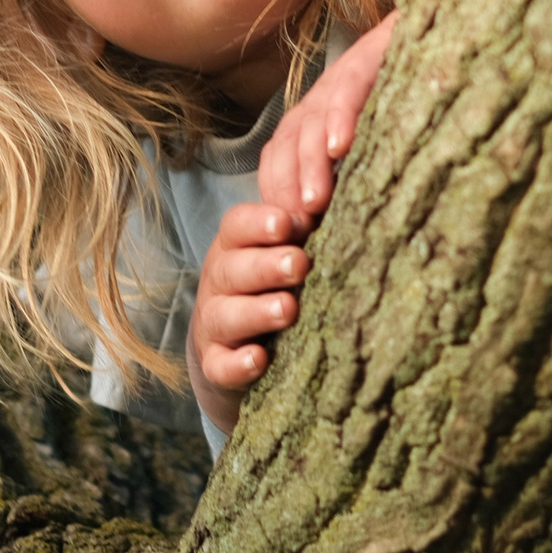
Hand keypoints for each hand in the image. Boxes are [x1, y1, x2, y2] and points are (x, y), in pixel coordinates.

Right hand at [188, 202, 312, 433]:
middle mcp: (220, 280)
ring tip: (288, 308)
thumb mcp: (286, 246)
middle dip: (266, 265)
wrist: (238, 340)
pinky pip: (220, 365)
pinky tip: (258, 359)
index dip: (259, 223)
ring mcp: (215, 322)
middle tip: (299, 264)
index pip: (237, 225)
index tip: (288, 223)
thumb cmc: (275, 280)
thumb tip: (336, 188)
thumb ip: (307, 221)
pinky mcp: (216, 363)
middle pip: (233, 268)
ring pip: (226, 315)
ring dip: (256, 311)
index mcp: (237, 245)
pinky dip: (237, 364)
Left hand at [258, 10, 397, 237]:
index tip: (288, 233)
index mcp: (314, 120)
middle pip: (287, 145)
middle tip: (296, 228)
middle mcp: (319, 99)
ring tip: (313, 202)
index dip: (277, 193)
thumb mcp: (379, 142)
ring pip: (310, 123)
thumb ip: (361, 177)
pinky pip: (347, 89)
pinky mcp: (368, 56)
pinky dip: (340, 117)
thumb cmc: (412, 97)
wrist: (438, 28)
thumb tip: (357, 236)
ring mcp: (340, 77)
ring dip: (308, 165)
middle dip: (286, 188)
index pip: (278, 158)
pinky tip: (340, 145)